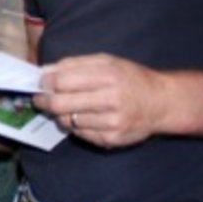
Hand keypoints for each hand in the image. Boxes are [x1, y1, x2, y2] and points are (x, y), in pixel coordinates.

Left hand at [34, 54, 167, 147]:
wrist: (162, 103)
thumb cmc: (130, 79)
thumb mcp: (107, 62)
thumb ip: (75, 64)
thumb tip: (45, 71)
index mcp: (108, 76)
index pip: (62, 81)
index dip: (46, 83)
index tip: (41, 83)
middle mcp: (111, 100)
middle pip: (61, 104)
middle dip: (44, 101)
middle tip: (40, 99)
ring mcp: (112, 122)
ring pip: (67, 121)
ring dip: (60, 115)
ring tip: (67, 108)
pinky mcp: (111, 139)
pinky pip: (80, 134)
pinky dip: (75, 126)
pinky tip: (84, 118)